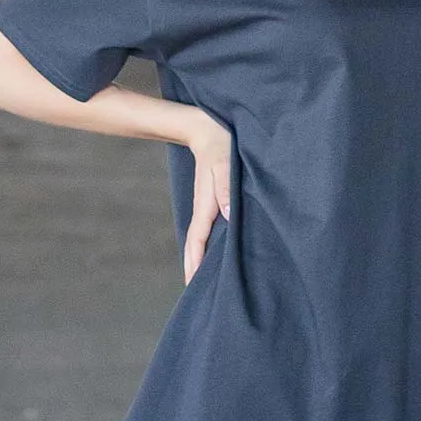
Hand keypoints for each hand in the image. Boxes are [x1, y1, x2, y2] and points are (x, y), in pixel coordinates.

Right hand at [183, 110, 232, 284]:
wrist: (208, 128)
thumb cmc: (221, 145)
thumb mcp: (225, 164)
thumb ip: (226, 189)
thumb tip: (228, 216)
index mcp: (206, 205)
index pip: (198, 240)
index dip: (195, 262)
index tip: (191, 284)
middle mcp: (204, 209)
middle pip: (195, 244)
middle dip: (193, 267)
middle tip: (194, 293)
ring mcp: (208, 205)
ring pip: (201, 237)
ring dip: (199, 257)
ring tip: (203, 279)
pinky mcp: (214, 200)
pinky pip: (208, 228)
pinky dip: (207, 244)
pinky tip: (216, 250)